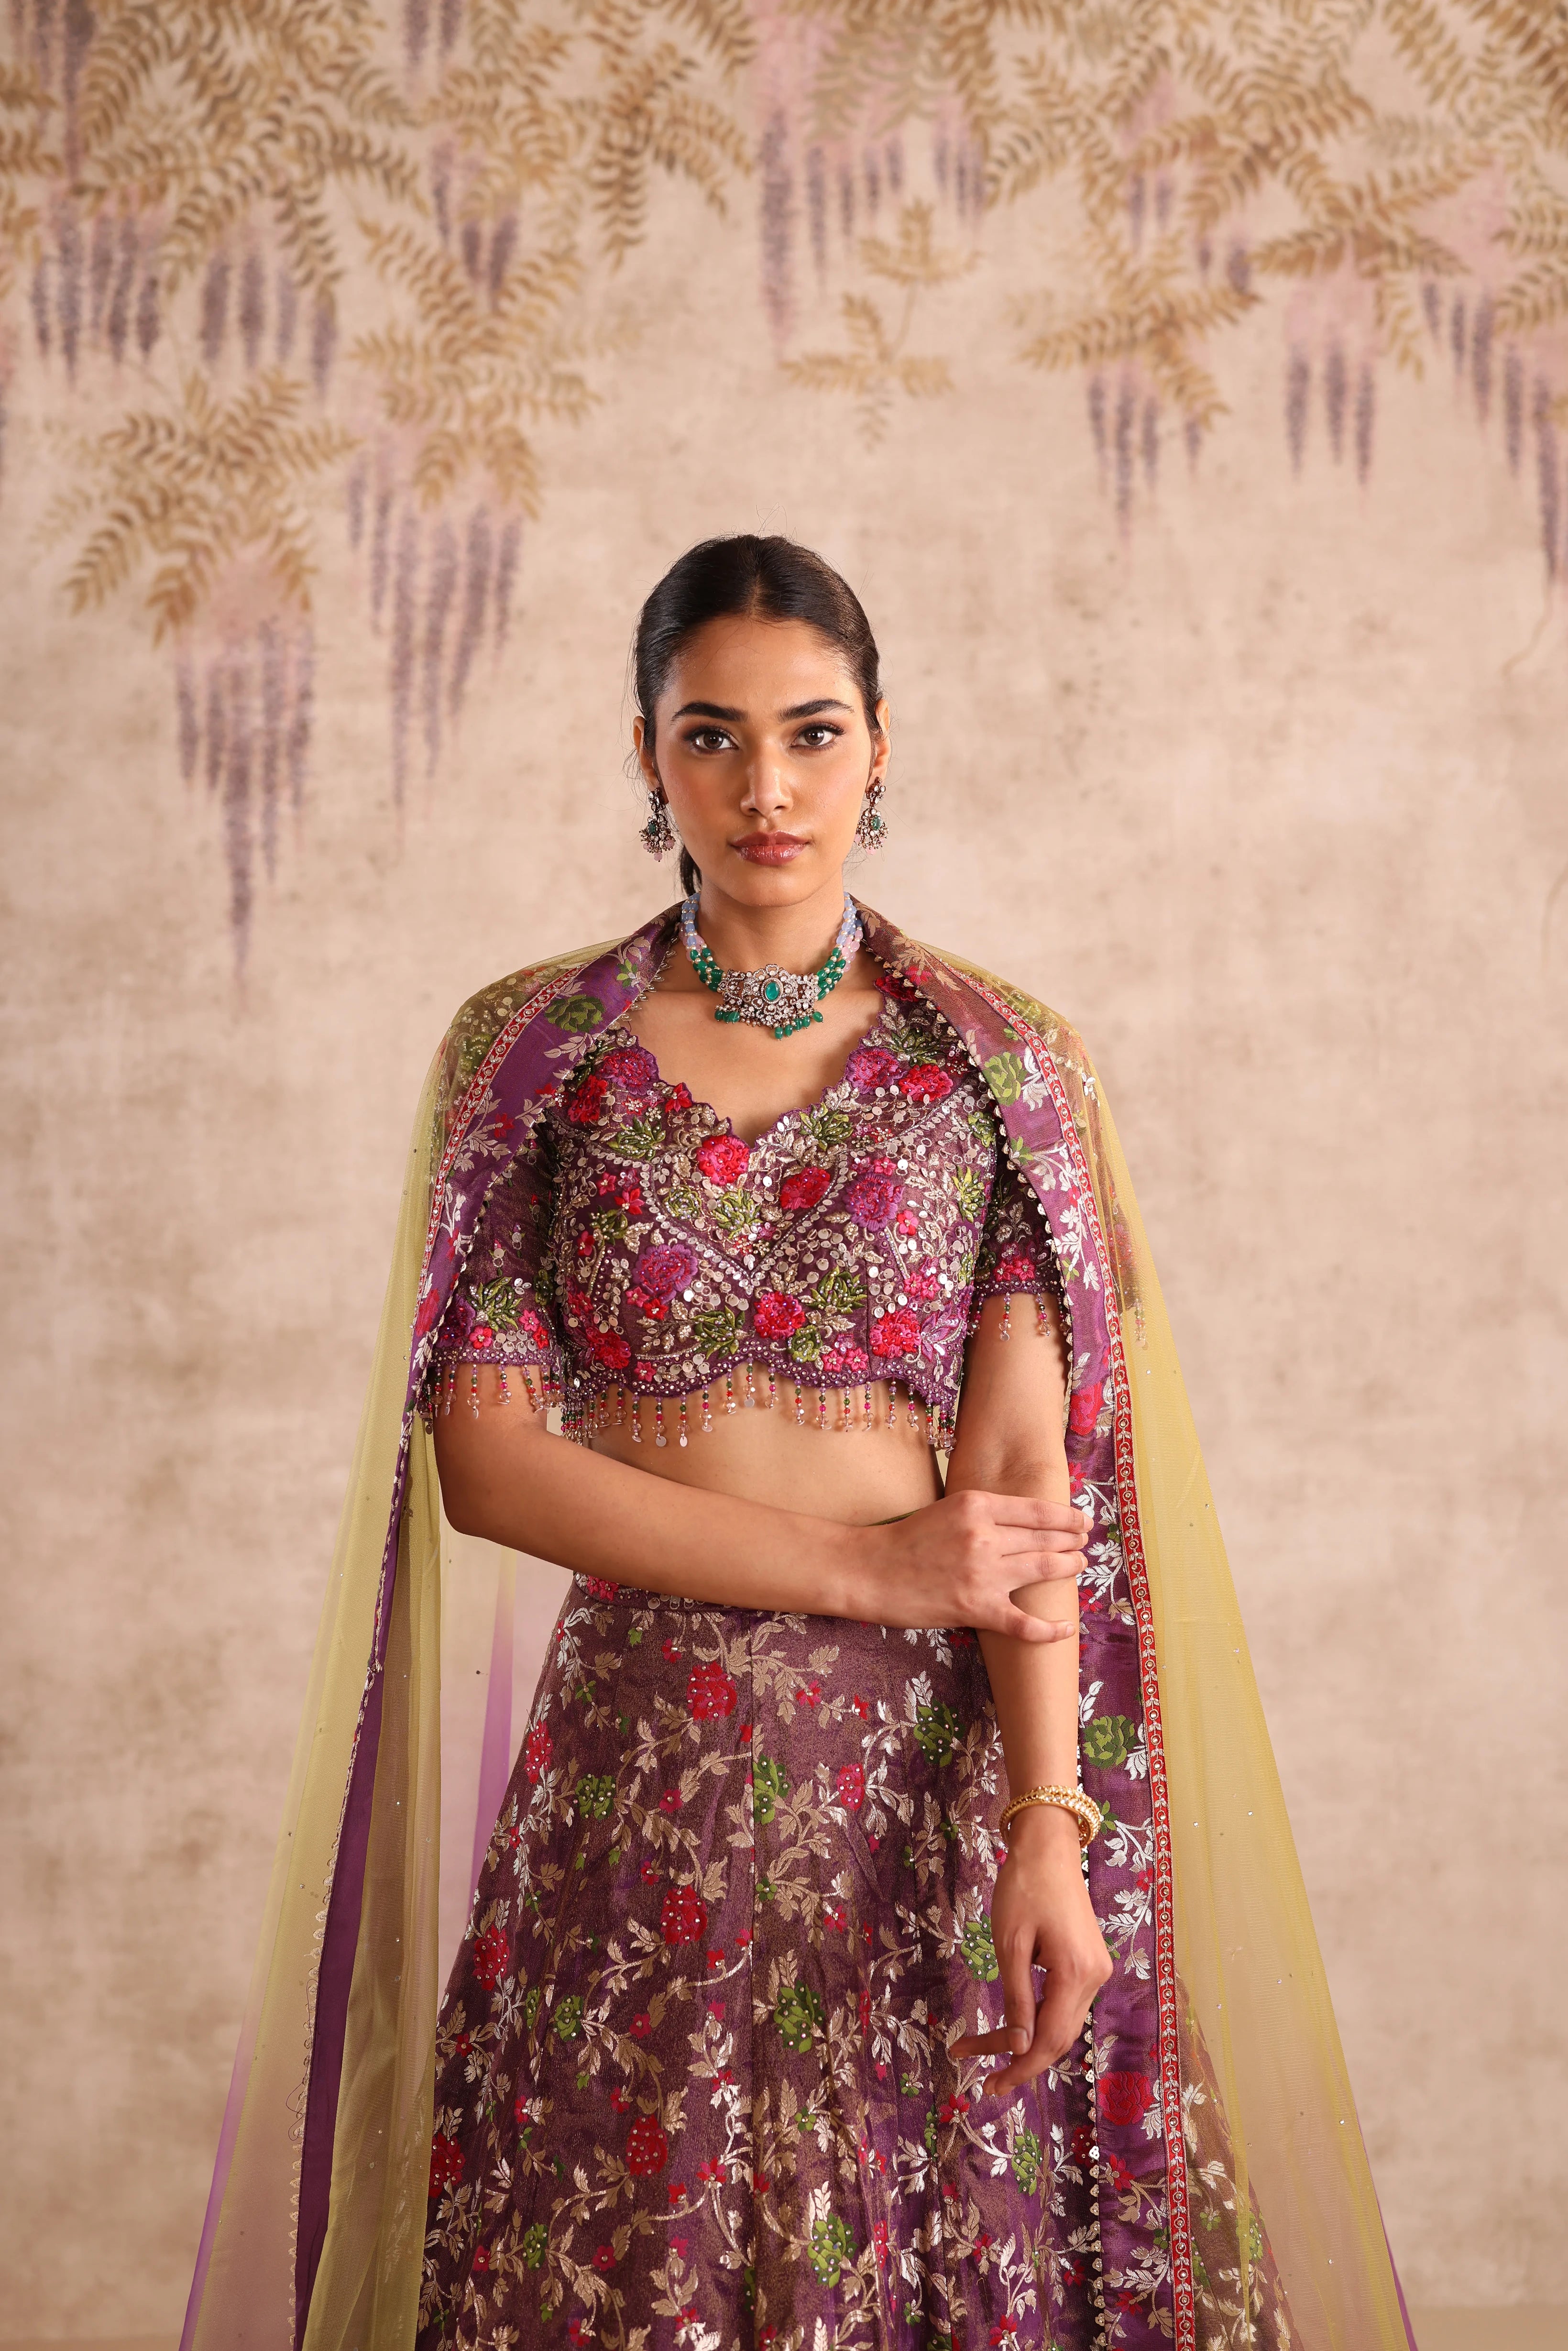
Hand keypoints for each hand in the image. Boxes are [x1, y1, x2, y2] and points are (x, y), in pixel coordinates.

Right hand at [855, 1488, 1089, 1641]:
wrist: (870, 1570)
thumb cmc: (906, 1539)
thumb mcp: (948, 1509)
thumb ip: (985, 1513)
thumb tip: (1025, 1519)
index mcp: (977, 1506)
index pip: (1037, 1511)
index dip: (1067, 1517)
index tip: (1081, 1521)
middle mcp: (984, 1536)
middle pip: (1045, 1538)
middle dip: (1072, 1541)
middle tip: (1085, 1544)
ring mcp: (983, 1574)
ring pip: (1042, 1570)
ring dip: (1067, 1568)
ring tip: (1079, 1565)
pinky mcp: (976, 1609)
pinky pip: (1024, 1624)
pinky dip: (1049, 1629)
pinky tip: (1066, 1628)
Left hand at [950, 1806, 1111, 2094]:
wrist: (1049, 1846)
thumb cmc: (1023, 1887)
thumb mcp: (1010, 1944)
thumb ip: (1016, 1998)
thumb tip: (1020, 2047)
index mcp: (1076, 1973)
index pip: (1050, 2040)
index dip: (1021, 2068)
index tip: (991, 2087)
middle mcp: (1094, 1977)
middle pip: (1057, 2036)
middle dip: (1018, 2057)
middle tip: (981, 2076)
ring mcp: (1095, 1969)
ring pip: (1061, 2022)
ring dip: (1026, 2038)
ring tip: (981, 2046)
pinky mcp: (1088, 1962)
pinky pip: (1064, 2003)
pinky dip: (1038, 2018)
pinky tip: (1012, 2023)